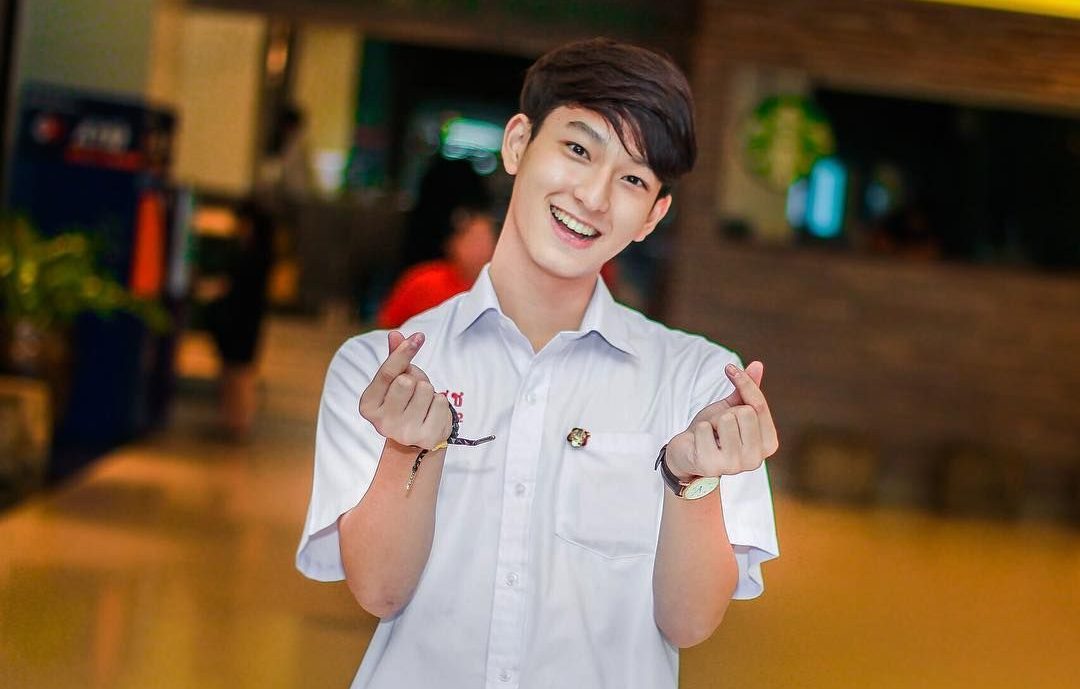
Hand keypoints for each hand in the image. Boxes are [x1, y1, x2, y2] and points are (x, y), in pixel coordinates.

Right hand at [358, 331, 451, 450]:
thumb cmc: (405, 403)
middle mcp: (382, 423)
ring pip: (426, 389)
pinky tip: (432, 414)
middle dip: (415, 380)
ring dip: (429, 392)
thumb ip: (395, 358)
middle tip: (413, 393)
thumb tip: (395, 334)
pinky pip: (441, 402)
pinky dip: (440, 403)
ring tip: (423, 404)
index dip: (404, 352)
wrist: (418, 439)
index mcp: (368, 406)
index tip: (418, 337)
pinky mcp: (426, 438)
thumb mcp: (396, 380)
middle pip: (407, 380)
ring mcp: (404, 433)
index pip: (387, 373)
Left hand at [664, 361, 778, 480]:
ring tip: (710, 435)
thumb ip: (747, 390)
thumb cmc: (714, 431)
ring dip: (712, 421)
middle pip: (744, 412)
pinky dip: (698, 430)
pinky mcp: (711, 466)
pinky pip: (705, 429)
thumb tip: (757, 365)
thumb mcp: (732, 408)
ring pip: (726, 419)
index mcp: (768, 444)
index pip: (760, 405)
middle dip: (726, 412)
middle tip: (718, 426)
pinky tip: (698, 443)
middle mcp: (755, 459)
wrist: (687, 453)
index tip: (730, 369)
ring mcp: (734, 465)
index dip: (745, 383)